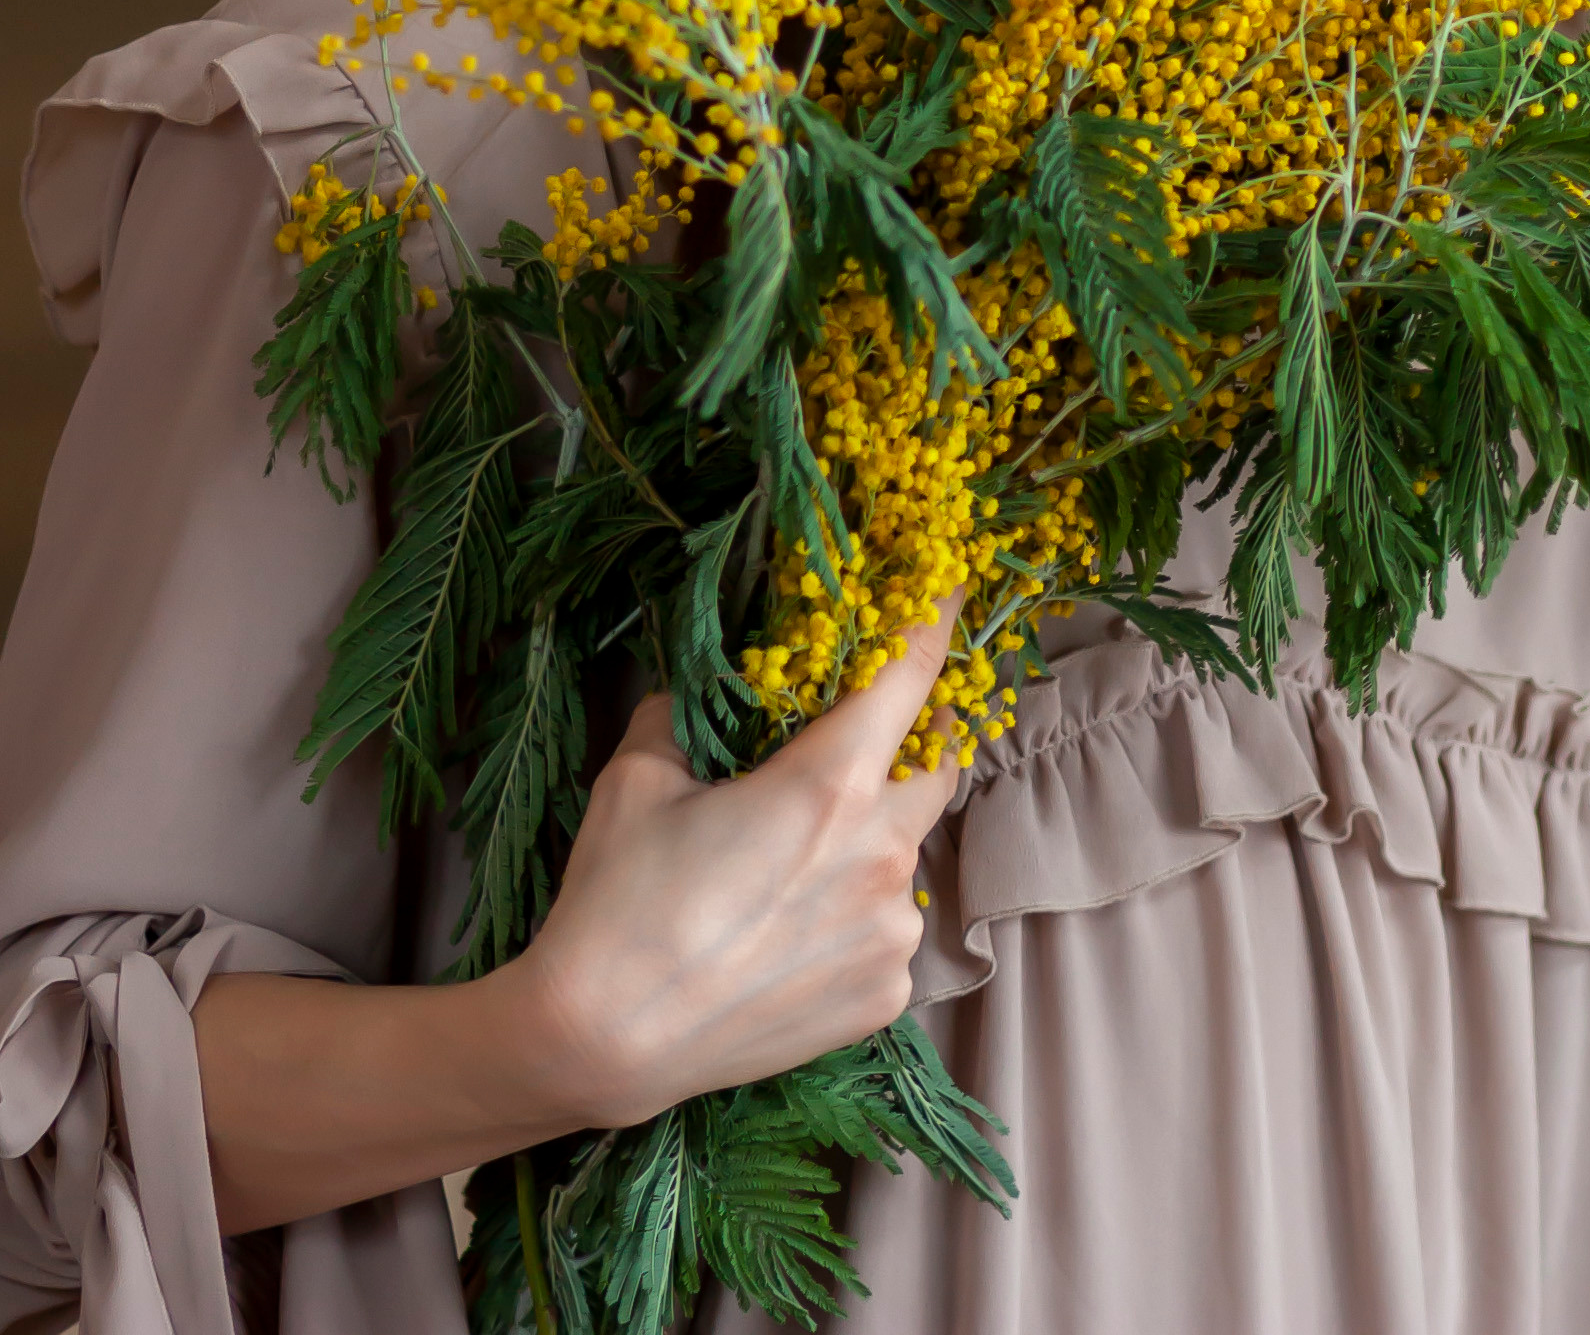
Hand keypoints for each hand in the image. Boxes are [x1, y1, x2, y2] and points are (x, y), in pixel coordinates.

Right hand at [515, 603, 963, 1128]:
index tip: (950, 586)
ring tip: (792, 866)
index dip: (936, 619)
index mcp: (831, 787)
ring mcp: (891, 935)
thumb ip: (689, 713)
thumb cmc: (617, 902)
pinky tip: (789, 933)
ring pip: (906, 856)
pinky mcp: (884, 997)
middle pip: (937, 767)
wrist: (598, 1044)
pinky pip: (887, 930)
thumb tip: (708, 688)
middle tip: (868, 735)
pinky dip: (855, 915)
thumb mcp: (638, 777)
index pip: (912, 674)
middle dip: (914, 740)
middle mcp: (881, 857)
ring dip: (869, 839)